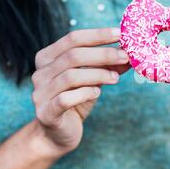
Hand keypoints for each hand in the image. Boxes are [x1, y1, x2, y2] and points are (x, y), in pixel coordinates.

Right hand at [31, 28, 129, 155]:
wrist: (59, 134)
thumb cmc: (76, 100)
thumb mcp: (93, 79)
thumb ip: (108, 66)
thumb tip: (129, 53)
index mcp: (47, 57)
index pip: (73, 38)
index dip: (98, 35)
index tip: (120, 34)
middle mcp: (39, 72)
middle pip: (73, 56)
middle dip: (103, 54)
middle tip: (125, 57)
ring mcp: (40, 93)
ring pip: (71, 76)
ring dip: (98, 74)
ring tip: (116, 78)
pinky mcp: (45, 113)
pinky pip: (66, 99)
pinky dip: (85, 93)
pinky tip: (97, 93)